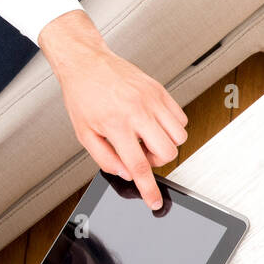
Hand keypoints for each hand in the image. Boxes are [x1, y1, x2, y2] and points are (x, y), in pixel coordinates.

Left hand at [39, 11, 187, 209]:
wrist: (86, 63)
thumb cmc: (83, 95)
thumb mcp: (84, 133)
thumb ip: (105, 158)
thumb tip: (125, 173)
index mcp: (116, 124)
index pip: (139, 165)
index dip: (149, 188)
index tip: (155, 201)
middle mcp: (138, 111)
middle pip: (167, 152)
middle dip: (157, 161)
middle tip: (140, 152)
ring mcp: (152, 99)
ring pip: (179, 136)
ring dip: (166, 144)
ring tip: (146, 136)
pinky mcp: (160, 90)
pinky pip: (181, 118)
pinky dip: (172, 127)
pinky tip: (153, 123)